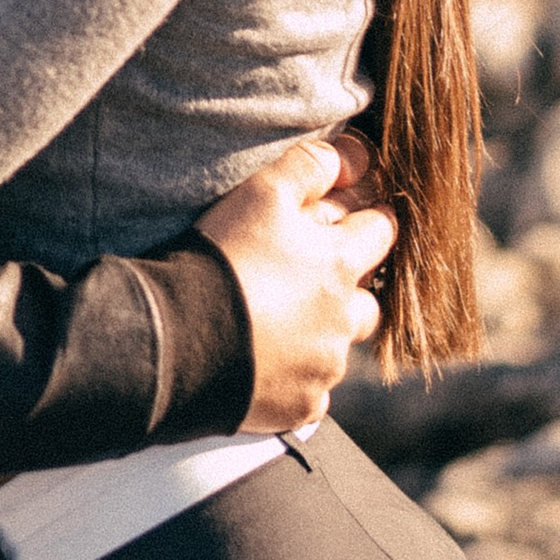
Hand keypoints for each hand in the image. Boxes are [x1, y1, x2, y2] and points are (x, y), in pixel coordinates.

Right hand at [193, 138, 393, 438]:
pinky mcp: (301, 406)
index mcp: (340, 265)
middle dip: (348, 289)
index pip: (382, 231)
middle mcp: (343, 321)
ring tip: (279, 324)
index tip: (349, 217)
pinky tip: (264, 363)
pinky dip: (296, 378)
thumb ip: (312, 166)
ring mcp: (325, 368)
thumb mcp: (262, 192)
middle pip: (369, 302)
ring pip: (339, 348)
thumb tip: (355, 154)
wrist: (177, 337)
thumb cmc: (221, 257)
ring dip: (321, 335)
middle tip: (308, 280)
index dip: (368, 219)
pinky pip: (313, 392)